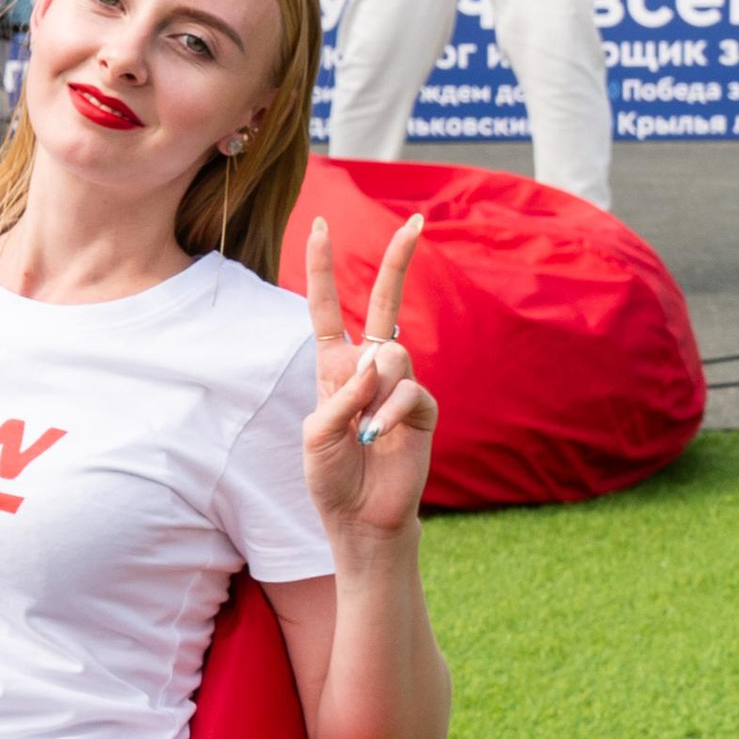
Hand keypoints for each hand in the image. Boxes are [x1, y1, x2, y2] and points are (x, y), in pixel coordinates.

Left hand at [303, 211, 435, 537]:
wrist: (359, 518)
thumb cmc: (330, 476)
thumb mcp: (316, 434)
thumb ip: (339, 396)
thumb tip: (377, 364)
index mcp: (334, 364)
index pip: (328, 308)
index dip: (323, 268)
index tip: (320, 226)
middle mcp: (369, 367)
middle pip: (387, 302)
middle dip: (400, 261)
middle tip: (416, 221)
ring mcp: (399, 385)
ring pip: (393, 355)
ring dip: (372, 390)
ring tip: (360, 430)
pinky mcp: (423, 408)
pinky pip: (408, 392)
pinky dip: (387, 412)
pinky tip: (374, 436)